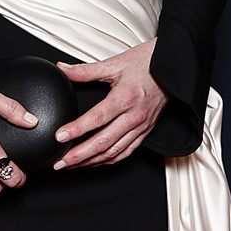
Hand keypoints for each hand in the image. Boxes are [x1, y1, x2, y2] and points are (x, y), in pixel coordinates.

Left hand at [52, 39, 167, 168]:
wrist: (171, 69)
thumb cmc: (146, 64)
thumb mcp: (114, 64)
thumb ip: (85, 70)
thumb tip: (63, 69)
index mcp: (125, 98)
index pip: (97, 118)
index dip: (77, 129)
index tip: (60, 137)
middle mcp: (134, 116)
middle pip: (103, 142)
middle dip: (79, 155)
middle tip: (60, 162)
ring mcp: (140, 127)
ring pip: (113, 152)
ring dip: (90, 162)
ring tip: (71, 165)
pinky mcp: (145, 132)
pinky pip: (126, 152)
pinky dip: (109, 160)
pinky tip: (95, 162)